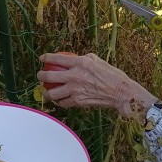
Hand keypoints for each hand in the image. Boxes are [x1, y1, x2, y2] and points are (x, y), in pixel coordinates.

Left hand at [37, 53, 157, 119]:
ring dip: (47, 92)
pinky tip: (59, 100)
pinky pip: (63, 103)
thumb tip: (76, 58)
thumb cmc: (112, 75)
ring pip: (52, 93)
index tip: (42, 59)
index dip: (46, 58)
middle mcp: (74, 75)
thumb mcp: (98, 60)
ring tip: (46, 92)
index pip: (57, 58)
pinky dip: (60, 102)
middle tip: (40, 75)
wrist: (120, 92)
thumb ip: (85, 59)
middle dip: (41, 75)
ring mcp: (75, 89)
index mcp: (80, 62)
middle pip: (49, 75)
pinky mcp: (78, 101)